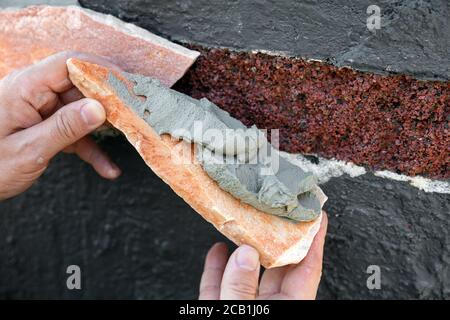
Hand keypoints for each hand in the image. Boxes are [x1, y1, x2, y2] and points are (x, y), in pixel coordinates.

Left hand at [0, 51, 120, 199]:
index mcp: (24, 88)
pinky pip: (74, 132)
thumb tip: (99, 109)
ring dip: (103, 131)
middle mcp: (34, 94)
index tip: (127, 86)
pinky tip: (107, 167)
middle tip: (134, 118)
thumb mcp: (29, 150)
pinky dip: (91, 149)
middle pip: (80, 87)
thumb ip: (64, 128)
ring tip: (126, 142)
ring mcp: (40, 111)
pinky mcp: (46, 127)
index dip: (101, 70)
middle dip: (109, 103)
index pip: (68, 64)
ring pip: (81, 111)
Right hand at [199, 213, 327, 299]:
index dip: (314, 240)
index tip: (317, 216)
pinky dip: (218, 266)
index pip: (307, 269)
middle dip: (275, 237)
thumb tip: (245, 254)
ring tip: (244, 223)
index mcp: (286, 307)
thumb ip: (242, 288)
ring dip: (244, 248)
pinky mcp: (221, 309)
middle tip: (275, 211)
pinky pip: (220, 285)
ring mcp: (244, 306)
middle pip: (277, 266)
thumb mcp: (241, 313)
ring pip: (247, 273)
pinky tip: (218, 250)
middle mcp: (268, 306)